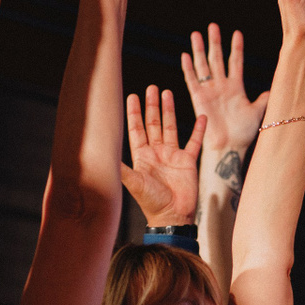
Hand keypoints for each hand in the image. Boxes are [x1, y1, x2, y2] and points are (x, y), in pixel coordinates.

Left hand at [122, 86, 204, 226]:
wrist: (173, 216)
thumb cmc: (151, 202)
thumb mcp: (133, 182)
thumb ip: (120, 166)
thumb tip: (103, 153)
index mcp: (141, 156)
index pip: (135, 129)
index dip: (133, 113)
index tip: (132, 96)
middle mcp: (156, 153)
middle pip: (153, 124)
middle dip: (151, 106)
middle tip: (151, 88)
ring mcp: (172, 156)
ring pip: (171, 128)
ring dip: (169, 111)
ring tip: (167, 93)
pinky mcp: (188, 162)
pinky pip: (194, 142)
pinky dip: (198, 129)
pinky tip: (202, 117)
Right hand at [181, 24, 268, 150]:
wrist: (230, 147)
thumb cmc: (243, 133)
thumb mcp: (257, 112)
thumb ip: (265, 99)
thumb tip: (276, 89)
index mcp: (236, 87)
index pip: (235, 62)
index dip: (236, 48)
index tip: (237, 33)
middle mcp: (221, 86)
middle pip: (217, 59)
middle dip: (215, 42)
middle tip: (213, 25)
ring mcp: (209, 91)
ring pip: (203, 65)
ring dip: (200, 50)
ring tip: (196, 34)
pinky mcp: (198, 98)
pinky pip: (192, 81)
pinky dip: (188, 68)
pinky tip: (185, 55)